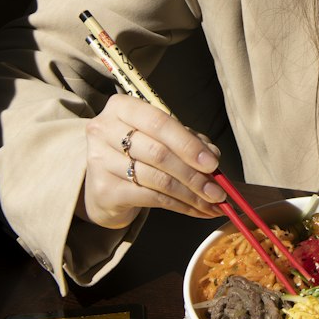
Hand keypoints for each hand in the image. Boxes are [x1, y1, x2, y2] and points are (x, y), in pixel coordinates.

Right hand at [80, 95, 226, 229]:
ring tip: (212, 204)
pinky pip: (150, 198)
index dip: (189, 144)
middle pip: (159, 154)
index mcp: (122, 107)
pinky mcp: (103, 190)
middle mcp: (105, 130)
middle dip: (194, 175)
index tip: (213, 163)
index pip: (160, 123)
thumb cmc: (138, 152)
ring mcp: (100, 161)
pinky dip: (179, 206)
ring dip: (191, 194)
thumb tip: (213, 155)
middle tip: (219, 191)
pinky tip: (196, 210)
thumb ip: (188, 140)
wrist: (104, 181)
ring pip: (157, 179)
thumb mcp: (163, 137)